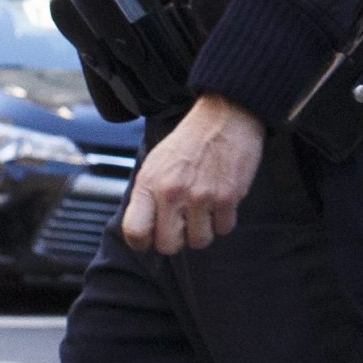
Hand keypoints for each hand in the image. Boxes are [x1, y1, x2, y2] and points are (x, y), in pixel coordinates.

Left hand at [122, 96, 262, 253]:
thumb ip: (148, 195)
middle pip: (168, 246)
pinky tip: (220, 201)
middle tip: (182, 225)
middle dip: (176, 240)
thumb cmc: (189, 141)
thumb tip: (145, 228)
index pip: (135, 232)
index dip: (142, 242)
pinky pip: (224, 229)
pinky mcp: (227, 198)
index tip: (150, 238)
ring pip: (199, 242)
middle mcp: (172, 193)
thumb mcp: (155, 163)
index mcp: (150, 183)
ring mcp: (201, 197)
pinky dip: (223, 220)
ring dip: (203, 231)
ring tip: (204, 211)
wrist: (225, 117)